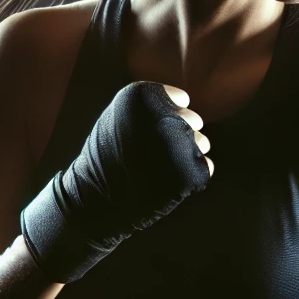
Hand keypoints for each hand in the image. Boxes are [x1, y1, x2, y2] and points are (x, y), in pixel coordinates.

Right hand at [21, 81, 212, 281]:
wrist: (94, 202)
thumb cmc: (106, 157)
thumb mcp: (118, 116)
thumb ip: (151, 104)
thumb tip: (186, 104)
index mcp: (143, 96)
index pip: (181, 101)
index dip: (166, 119)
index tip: (146, 136)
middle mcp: (164, 116)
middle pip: (193, 121)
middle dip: (179, 136)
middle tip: (150, 156)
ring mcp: (178, 146)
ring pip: (202, 143)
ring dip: (186, 156)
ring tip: (157, 170)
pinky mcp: (189, 173)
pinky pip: (204, 167)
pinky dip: (190, 176)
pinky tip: (165, 184)